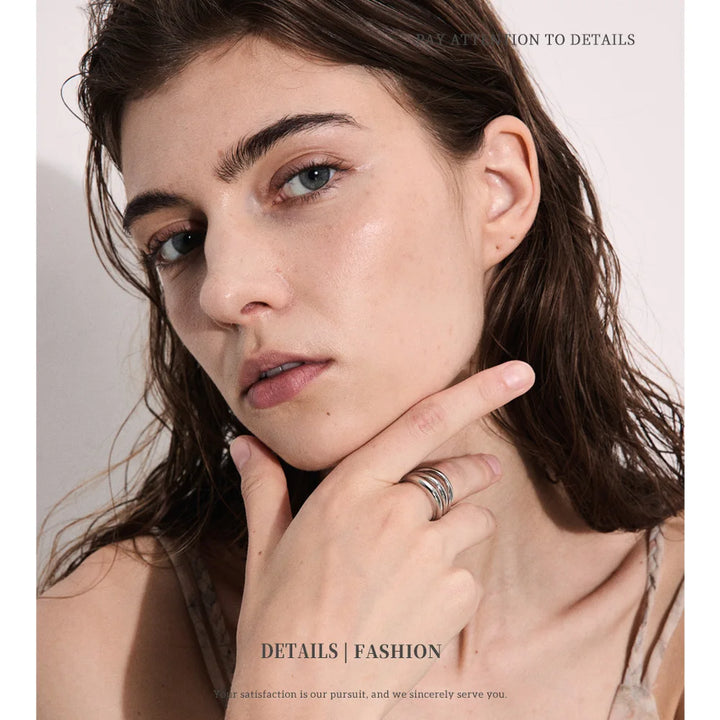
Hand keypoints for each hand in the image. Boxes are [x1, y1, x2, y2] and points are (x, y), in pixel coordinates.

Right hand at [225, 361, 534, 719]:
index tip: (520, 372)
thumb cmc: (277, 620)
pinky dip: (452, 582)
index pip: (423, 422)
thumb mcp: (265, 547)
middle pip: (461, 472)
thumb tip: (243, 444)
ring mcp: (432, 555)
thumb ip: (263, 485)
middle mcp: (398, 512)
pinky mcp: (455, 599)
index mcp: (350, 489)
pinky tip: (415, 607)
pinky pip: (468, 574)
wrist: (303, 700)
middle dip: (475, 469)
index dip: (478, 391)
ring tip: (418, 564)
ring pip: (471, 522)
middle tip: (481, 470)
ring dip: (457, 531)